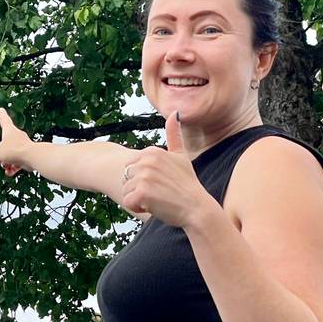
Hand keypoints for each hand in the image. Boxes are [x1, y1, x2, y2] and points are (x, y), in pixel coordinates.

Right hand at [0, 108, 33, 176]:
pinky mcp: (26, 156)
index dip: (1, 115)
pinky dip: (12, 167)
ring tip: (5, 167)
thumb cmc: (15, 150)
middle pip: (4, 143)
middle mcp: (16, 137)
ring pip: (10, 154)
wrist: (32, 158)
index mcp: (9, 131)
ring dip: (5, 162)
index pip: (4, 120)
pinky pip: (16, 162)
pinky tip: (10, 173)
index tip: (1, 109)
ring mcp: (22, 146)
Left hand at [119, 112, 217, 226]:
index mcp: (152, 151)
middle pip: (126, 178)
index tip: (160, 182)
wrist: (197, 208)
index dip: (142, 178)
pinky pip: (128, 202)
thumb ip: (174, 135)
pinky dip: (138, 208)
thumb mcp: (181, 156)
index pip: (131, 167)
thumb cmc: (188, 185)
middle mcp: (147, 160)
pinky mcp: (142, 192)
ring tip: (158, 199)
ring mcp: (144, 175)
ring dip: (138, 199)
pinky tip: (154, 207)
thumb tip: (175, 113)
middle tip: (159, 192)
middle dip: (138, 189)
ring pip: (126, 191)